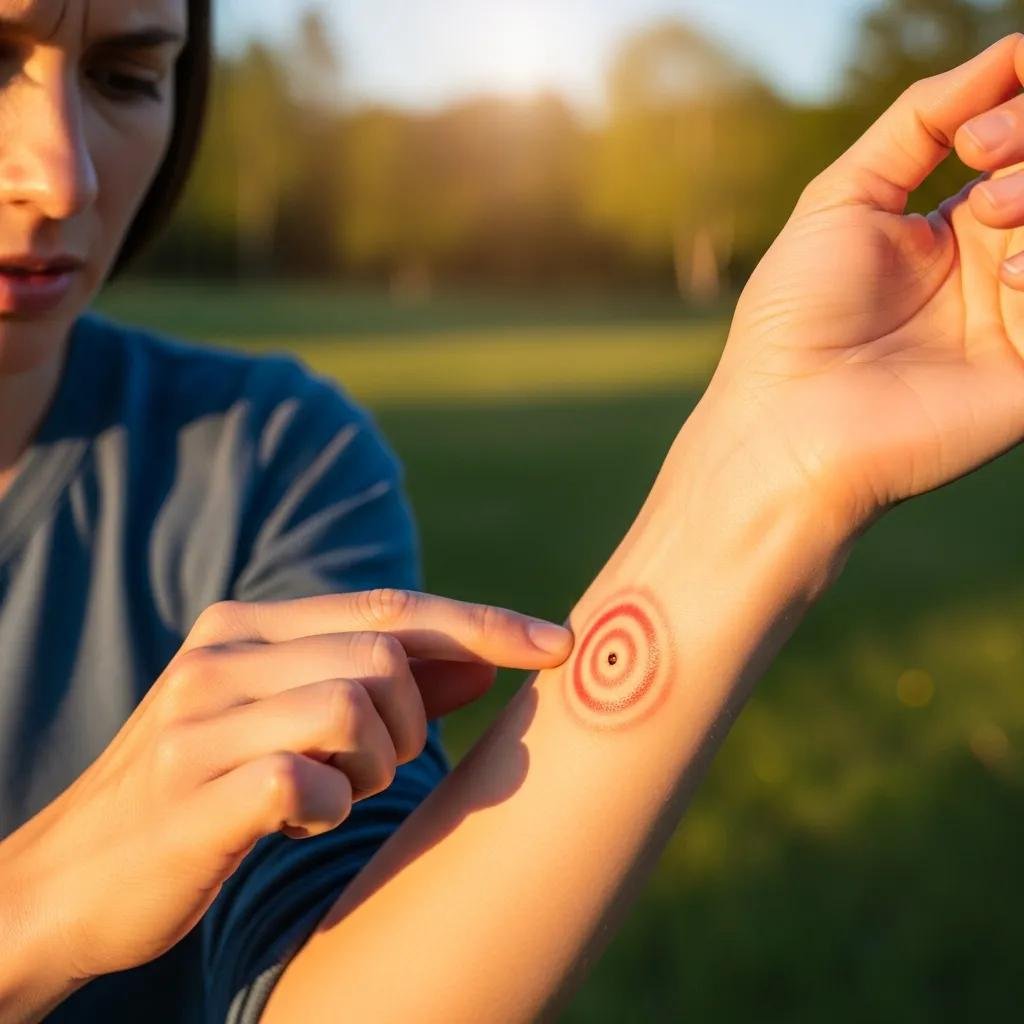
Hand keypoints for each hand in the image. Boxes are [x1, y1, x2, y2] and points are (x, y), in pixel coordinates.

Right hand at [0, 589, 572, 981]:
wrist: (74, 878)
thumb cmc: (205, 793)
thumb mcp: (288, 723)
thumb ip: (375, 685)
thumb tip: (475, 668)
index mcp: (249, 626)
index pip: (393, 608)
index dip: (483, 626)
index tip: (561, 644)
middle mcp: (221, 654)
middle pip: (383, 654)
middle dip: (411, 721)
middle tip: (373, 767)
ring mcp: (197, 720)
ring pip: (353, 705)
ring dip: (370, 765)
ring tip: (332, 793)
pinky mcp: (187, 791)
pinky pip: (305, 782)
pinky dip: (326, 808)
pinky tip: (296, 822)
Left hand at [694, 33, 1023, 537]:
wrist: (788, 423)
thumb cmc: (795, 316)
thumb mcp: (841, 198)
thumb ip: (918, 122)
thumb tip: (1009, 52)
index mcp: (953, 229)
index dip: (1021, 112)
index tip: (971, 137)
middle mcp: (998, 267)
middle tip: (980, 158)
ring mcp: (1021, 316)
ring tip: (988, 215)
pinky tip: (1012, 278)